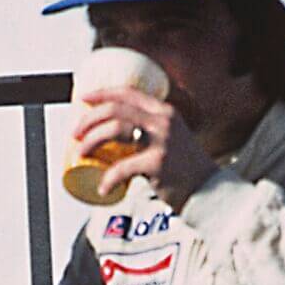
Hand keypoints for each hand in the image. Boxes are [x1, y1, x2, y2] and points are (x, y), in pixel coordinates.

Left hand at [74, 85, 215, 205]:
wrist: (210, 192)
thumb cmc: (186, 170)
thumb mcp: (172, 140)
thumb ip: (152, 134)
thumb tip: (120, 138)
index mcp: (164, 112)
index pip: (127, 92)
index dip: (101, 93)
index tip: (82, 99)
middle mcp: (163, 121)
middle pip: (115, 109)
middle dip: (88, 119)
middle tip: (75, 133)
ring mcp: (161, 141)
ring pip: (114, 130)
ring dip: (90, 141)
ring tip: (80, 154)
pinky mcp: (158, 163)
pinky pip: (122, 168)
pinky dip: (108, 180)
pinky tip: (102, 188)